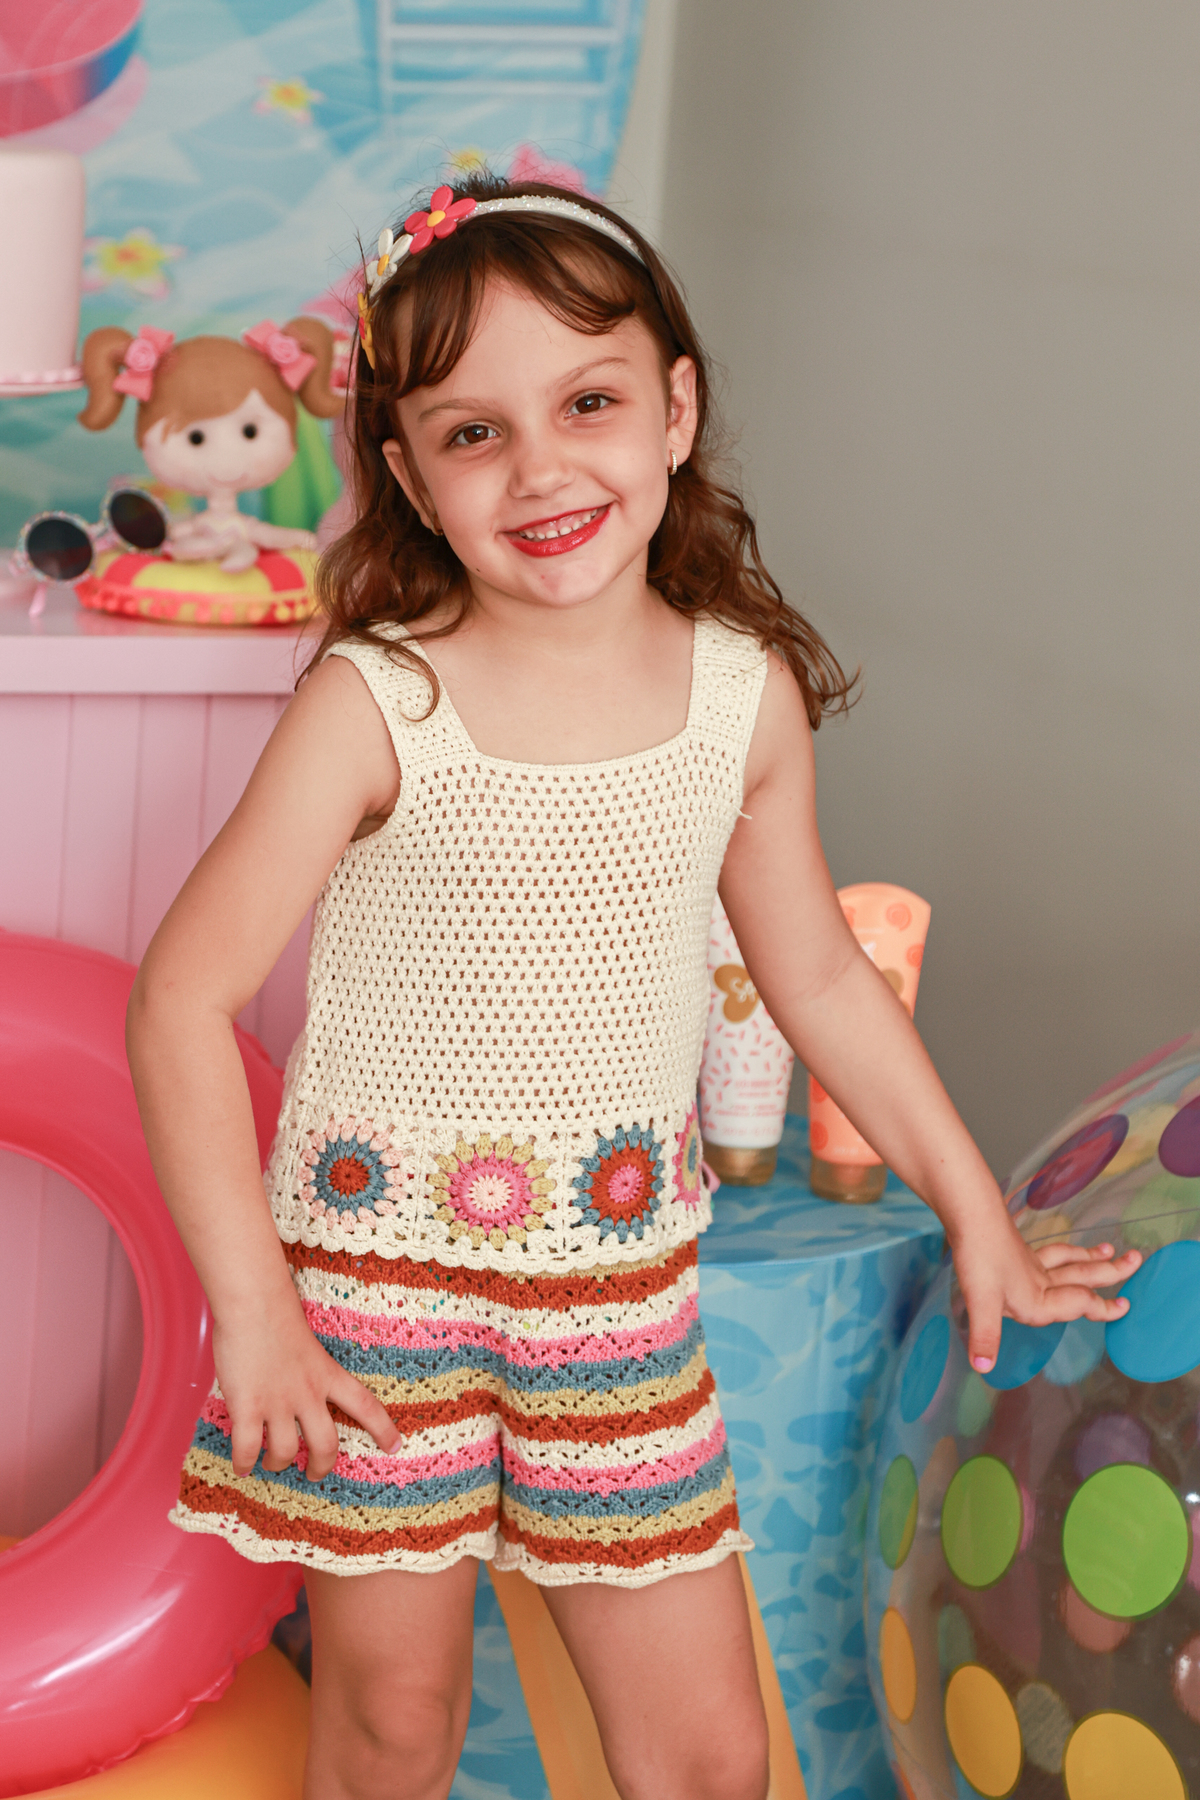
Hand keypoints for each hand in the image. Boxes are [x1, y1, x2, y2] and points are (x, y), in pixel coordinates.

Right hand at [212, 1287, 401, 1481]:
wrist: (254, 1303)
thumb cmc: (277, 1316)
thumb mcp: (309, 1346)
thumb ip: (309, 1371)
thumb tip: (298, 1391)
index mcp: (328, 1375)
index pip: (366, 1406)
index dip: (383, 1429)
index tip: (395, 1446)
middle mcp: (308, 1394)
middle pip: (326, 1445)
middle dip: (322, 1466)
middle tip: (314, 1475)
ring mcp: (277, 1402)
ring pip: (285, 1452)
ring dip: (278, 1463)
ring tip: (271, 1462)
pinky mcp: (247, 1406)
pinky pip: (247, 1448)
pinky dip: (244, 1462)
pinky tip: (242, 1466)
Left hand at [950, 1207, 1141, 1374]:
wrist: (970, 1216)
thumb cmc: (979, 1258)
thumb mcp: (981, 1302)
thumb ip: (986, 1337)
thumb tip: (984, 1367)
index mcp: (1039, 1299)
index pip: (1080, 1303)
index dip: (1103, 1308)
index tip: (1125, 1306)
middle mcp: (1041, 1281)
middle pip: (1083, 1275)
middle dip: (1111, 1272)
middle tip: (1136, 1260)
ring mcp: (1031, 1263)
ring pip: (1070, 1261)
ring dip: (1091, 1258)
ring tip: (1109, 1250)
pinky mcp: (1019, 1250)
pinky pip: (1052, 1253)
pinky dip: (1066, 1251)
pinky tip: (1067, 1250)